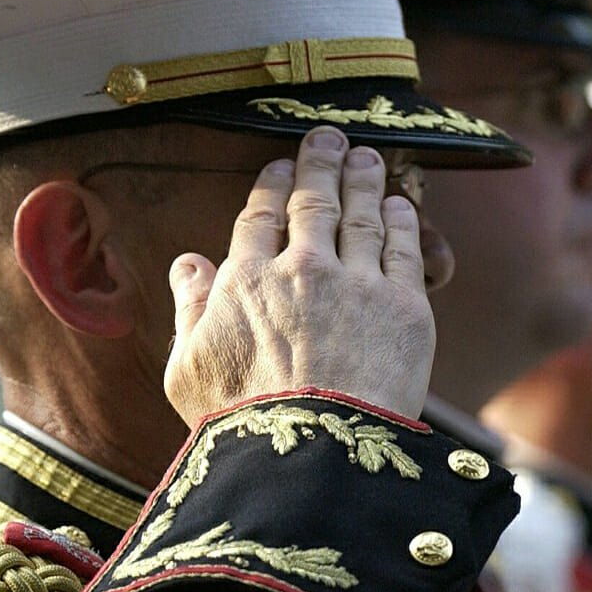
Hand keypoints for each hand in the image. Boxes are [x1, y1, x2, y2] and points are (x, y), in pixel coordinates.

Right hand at [163, 127, 434, 422]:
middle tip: (329, 138)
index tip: (278, 167)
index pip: (260, 216)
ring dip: (364, 180)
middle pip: (313, 200)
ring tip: (368, 157)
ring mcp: (357, 283)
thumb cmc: (243, 423)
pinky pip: (403, 248)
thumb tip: (188, 264)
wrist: (314, 453)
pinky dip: (401, 219)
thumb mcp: (188, 370)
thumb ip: (188, 310)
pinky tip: (399, 205)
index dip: (271, 186)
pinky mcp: (404, 306)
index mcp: (245, 280)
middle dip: (320, 163)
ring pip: (361, 215)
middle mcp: (301, 268)